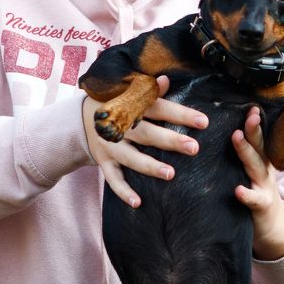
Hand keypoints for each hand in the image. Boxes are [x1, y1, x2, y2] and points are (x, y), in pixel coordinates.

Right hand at [82, 75, 207, 207]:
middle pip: (147, 134)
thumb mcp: (128, 93)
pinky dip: (123, 191)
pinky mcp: (104, 162)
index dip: (181, 114)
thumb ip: (149, 91)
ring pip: (131, 158)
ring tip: (170, 174)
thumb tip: (165, 80)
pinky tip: (137, 203)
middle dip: (170, 141)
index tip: (203, 122)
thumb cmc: (116, 104)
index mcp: (130, 106)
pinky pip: (113, 179)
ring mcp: (111, 146)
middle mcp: (120, 127)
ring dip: (149, 166)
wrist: (79, 118)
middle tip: (193, 148)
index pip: (159, 109)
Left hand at [232, 106, 283, 259]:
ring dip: (246, 151)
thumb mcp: (247, 172)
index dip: (253, 122)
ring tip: (236, 137)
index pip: (255, 137)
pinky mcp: (261, 205)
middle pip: (258, 146)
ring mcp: (263, 186)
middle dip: (253, 129)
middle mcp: (263, 169)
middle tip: (250, 113)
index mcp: (258, 159)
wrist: (272, 227)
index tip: (251, 105)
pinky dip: (246, 194)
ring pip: (255, 166)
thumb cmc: (253, 192)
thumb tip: (212, 133)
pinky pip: (254, 199)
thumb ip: (238, 156)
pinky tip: (237, 190)